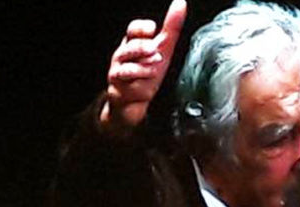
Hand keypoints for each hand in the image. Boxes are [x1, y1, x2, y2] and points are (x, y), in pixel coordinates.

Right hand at [99, 0, 186, 137]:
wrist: (133, 104)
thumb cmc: (146, 74)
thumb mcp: (163, 49)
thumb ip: (171, 27)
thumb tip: (181, 2)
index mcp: (133, 44)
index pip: (133, 30)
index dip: (141, 28)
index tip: (153, 29)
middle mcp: (122, 57)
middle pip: (127, 47)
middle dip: (141, 48)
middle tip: (154, 50)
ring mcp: (118, 74)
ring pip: (125, 67)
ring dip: (141, 67)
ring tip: (154, 66)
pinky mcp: (117, 91)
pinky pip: (125, 86)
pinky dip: (137, 84)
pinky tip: (146, 84)